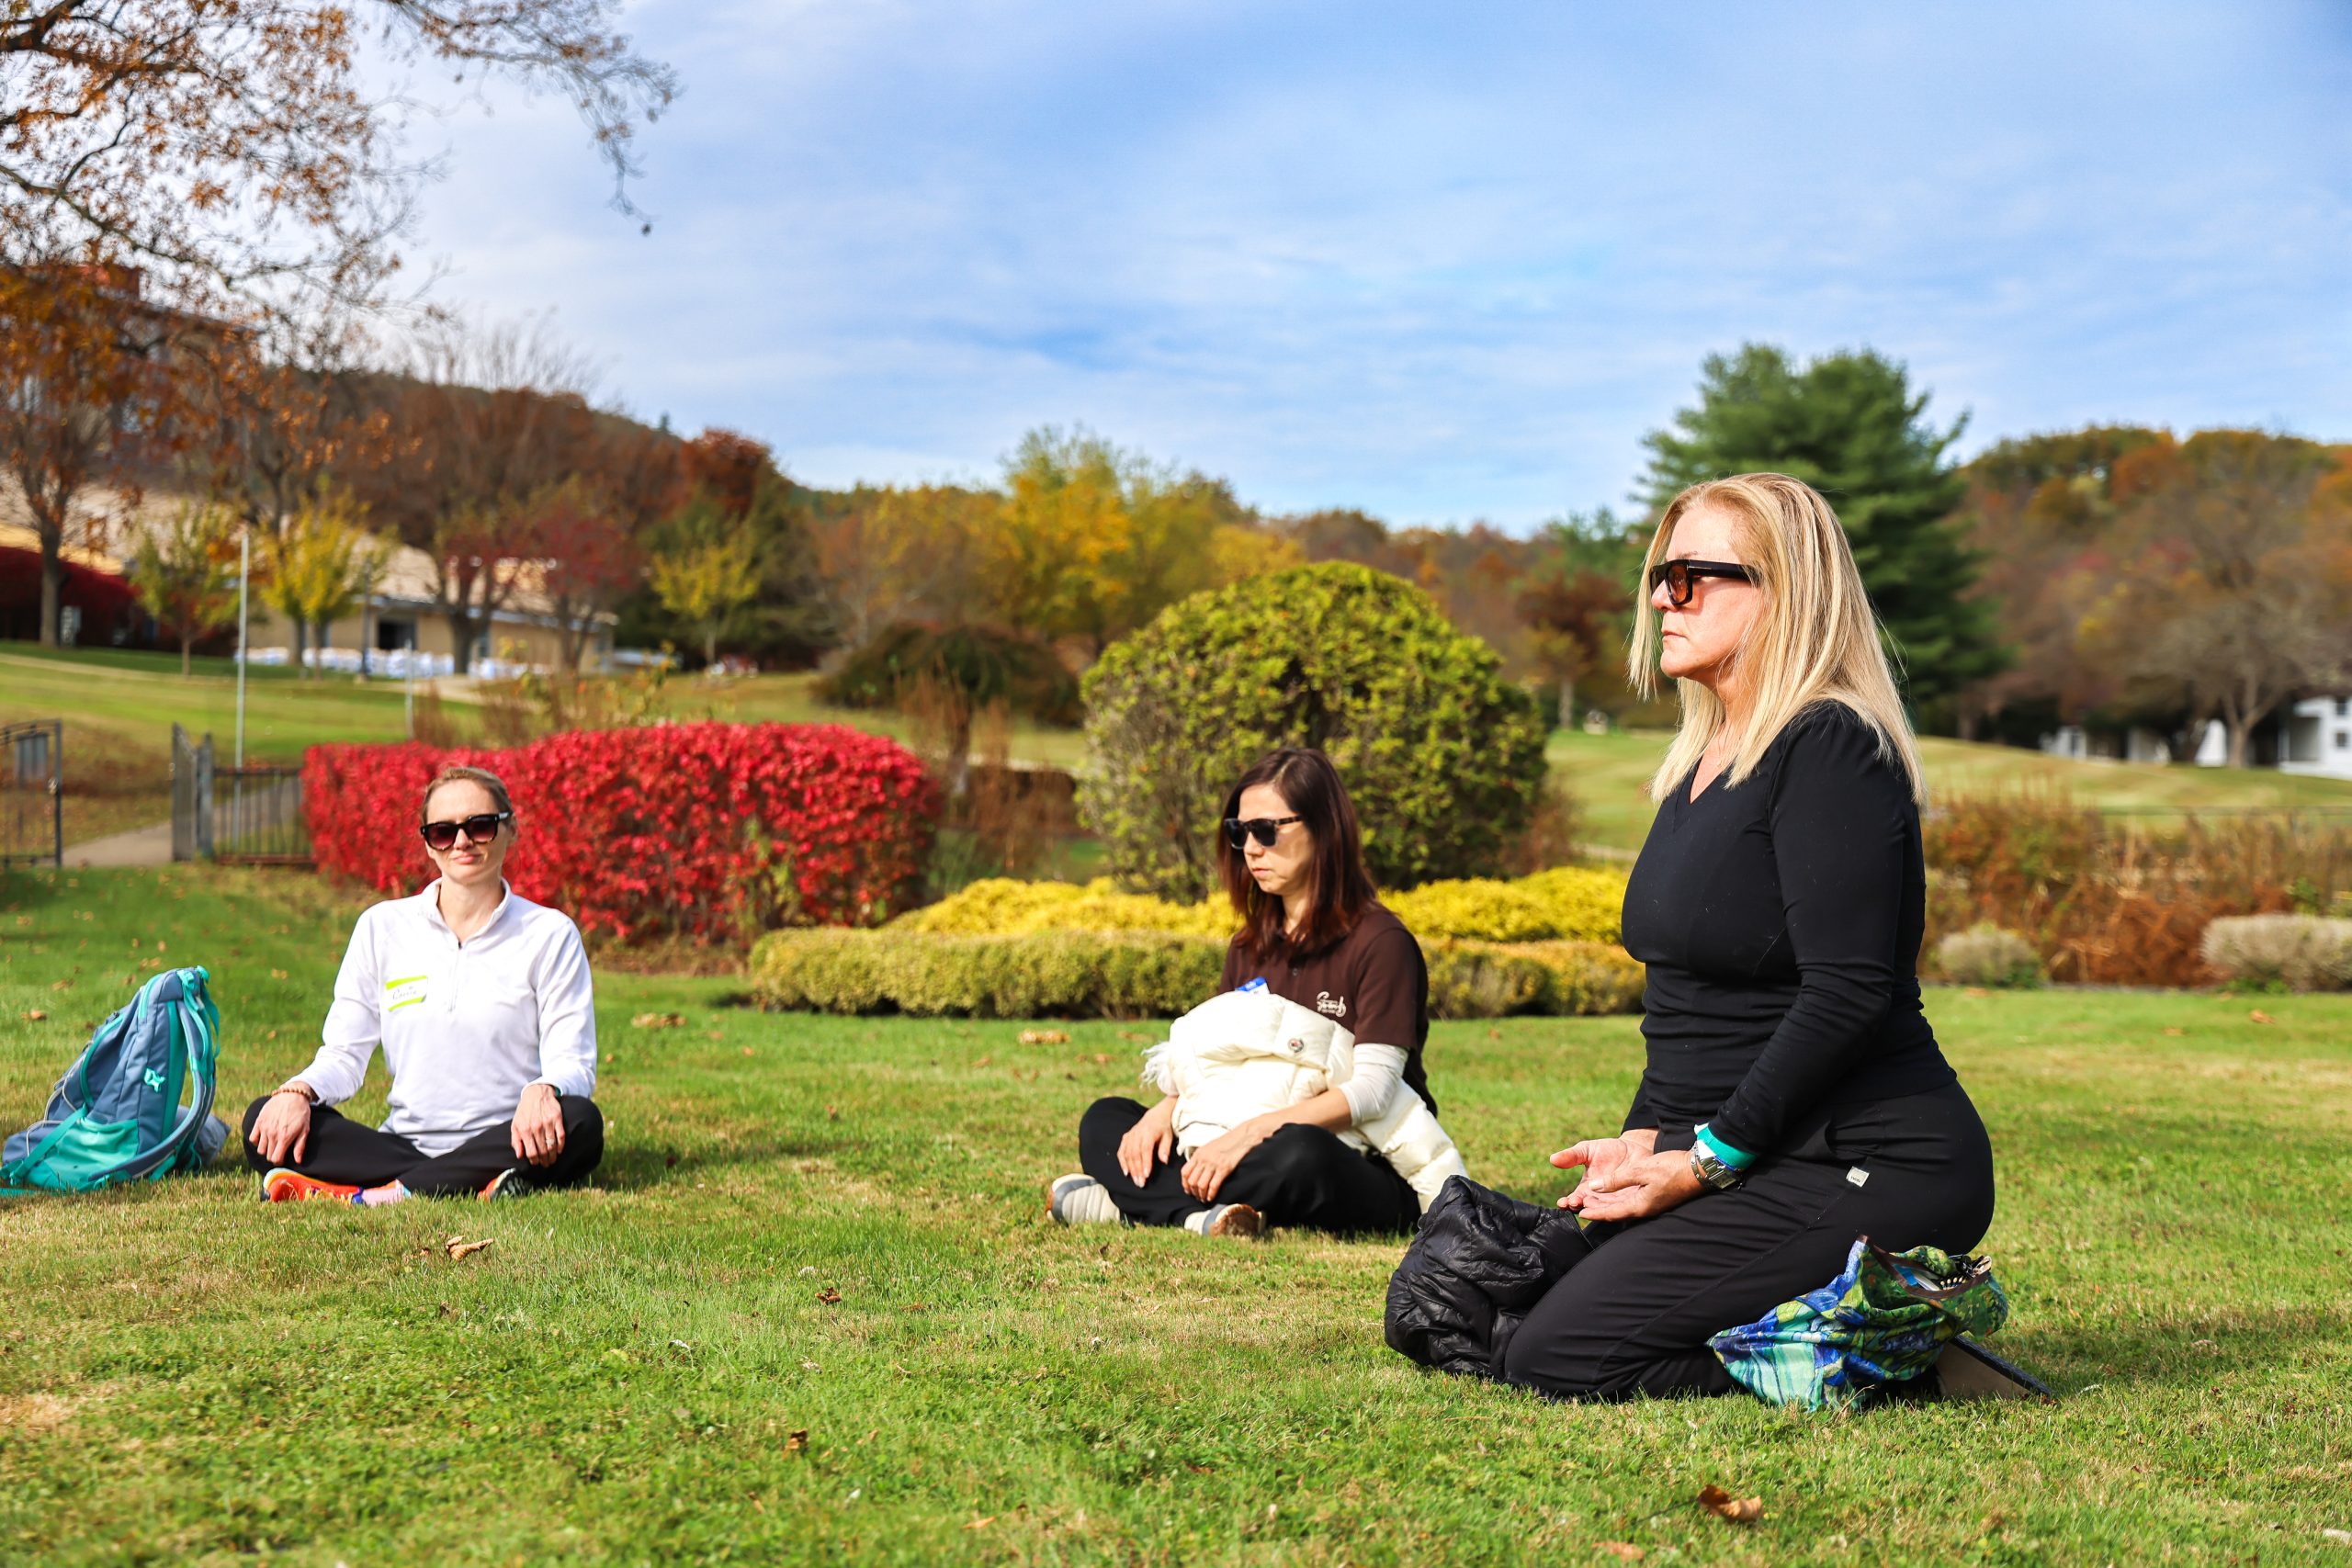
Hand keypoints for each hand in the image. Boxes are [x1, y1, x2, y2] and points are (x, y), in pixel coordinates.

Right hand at [250, 1086, 313, 1165]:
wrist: (292, 1095)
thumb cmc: (301, 1113)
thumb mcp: (305, 1130)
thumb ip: (300, 1147)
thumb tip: (298, 1161)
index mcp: (284, 1138)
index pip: (275, 1159)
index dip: (279, 1162)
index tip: (282, 1159)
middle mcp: (272, 1134)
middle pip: (267, 1155)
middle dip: (273, 1156)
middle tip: (279, 1151)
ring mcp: (264, 1128)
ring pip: (259, 1149)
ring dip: (265, 1149)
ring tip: (272, 1144)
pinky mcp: (259, 1122)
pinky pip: (252, 1138)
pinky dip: (257, 1141)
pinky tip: (264, 1137)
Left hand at [511, 1083, 564, 1166]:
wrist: (536, 1094)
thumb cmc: (525, 1111)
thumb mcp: (515, 1125)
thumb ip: (516, 1141)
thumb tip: (519, 1155)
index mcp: (525, 1130)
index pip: (531, 1152)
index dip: (534, 1160)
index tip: (536, 1163)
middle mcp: (537, 1127)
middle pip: (543, 1151)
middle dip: (545, 1160)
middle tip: (546, 1164)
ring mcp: (548, 1123)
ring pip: (552, 1145)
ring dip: (553, 1156)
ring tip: (552, 1160)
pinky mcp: (557, 1119)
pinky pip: (561, 1136)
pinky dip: (561, 1145)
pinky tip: (559, 1150)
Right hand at [1118, 1097, 1176, 1185]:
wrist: (1156, 1114)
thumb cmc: (1164, 1127)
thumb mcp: (1169, 1136)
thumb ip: (1165, 1148)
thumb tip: (1164, 1161)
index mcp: (1149, 1132)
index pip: (1145, 1149)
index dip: (1145, 1162)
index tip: (1147, 1175)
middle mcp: (1137, 1133)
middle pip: (1135, 1154)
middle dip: (1137, 1170)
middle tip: (1141, 1183)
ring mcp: (1130, 1135)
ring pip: (1128, 1154)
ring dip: (1131, 1169)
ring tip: (1135, 1181)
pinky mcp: (1126, 1137)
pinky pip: (1121, 1151)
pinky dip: (1122, 1162)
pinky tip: (1126, 1172)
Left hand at [1181, 1116, 1274, 1202]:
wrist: (1241, 1137)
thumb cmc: (1226, 1143)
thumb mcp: (1208, 1148)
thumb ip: (1200, 1159)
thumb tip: (1195, 1173)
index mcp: (1198, 1154)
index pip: (1185, 1172)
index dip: (1185, 1184)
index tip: (1188, 1190)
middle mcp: (1204, 1159)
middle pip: (1192, 1180)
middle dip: (1193, 1192)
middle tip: (1197, 1197)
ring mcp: (1213, 1164)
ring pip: (1201, 1185)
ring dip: (1201, 1195)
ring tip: (1204, 1199)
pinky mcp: (1224, 1168)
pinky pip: (1213, 1186)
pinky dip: (1211, 1194)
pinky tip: (1211, 1198)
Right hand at [1550, 1135, 1637, 1210]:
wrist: (1635, 1148)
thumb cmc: (1608, 1149)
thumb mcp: (1587, 1149)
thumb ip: (1571, 1156)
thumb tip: (1552, 1159)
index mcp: (1586, 1189)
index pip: (1573, 1200)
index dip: (1567, 1202)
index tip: (1564, 1201)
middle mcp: (1598, 1199)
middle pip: (1587, 1209)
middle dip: (1580, 1208)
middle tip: (1576, 1203)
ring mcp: (1614, 1202)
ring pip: (1603, 1211)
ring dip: (1595, 1210)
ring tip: (1589, 1206)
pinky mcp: (1630, 1201)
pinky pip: (1622, 1208)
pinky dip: (1616, 1209)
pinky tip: (1611, 1207)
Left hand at [1566, 1148, 1705, 1222]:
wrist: (1699, 1169)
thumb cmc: (1671, 1169)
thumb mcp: (1640, 1171)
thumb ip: (1616, 1180)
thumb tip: (1595, 1186)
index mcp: (1640, 1205)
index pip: (1612, 1213)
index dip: (1595, 1213)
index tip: (1580, 1213)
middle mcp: (1646, 1208)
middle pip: (1617, 1213)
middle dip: (1600, 1211)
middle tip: (1582, 1208)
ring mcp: (1653, 1204)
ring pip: (1626, 1207)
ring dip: (1610, 1205)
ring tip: (1595, 1202)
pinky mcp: (1658, 1197)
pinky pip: (1634, 1202)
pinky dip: (1621, 1199)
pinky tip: (1617, 1195)